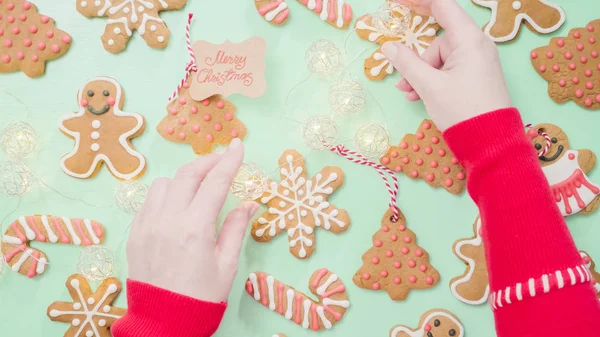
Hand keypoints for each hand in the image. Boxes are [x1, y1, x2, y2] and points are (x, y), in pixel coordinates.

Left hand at [126, 138, 258, 302]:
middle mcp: (168, 220)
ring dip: (184, 179)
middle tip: (222, 160)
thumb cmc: (201, 297)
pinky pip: (149, 201)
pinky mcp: (135, 233)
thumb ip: (236, 229)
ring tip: (198, 187)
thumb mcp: (226, 265)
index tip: (239, 146)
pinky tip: (177, 205)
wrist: (163, 322)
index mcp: (196, 228)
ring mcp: (147, 225)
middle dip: (208, 161)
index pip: (216, 182)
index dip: (230, 161)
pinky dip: (166, 195)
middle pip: (188, 174)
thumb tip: (249, 203)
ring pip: (164, 184)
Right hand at [382, 0, 512, 130]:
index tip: (397, 3)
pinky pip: (447, 70)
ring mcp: (476, 61)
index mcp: (469, 40)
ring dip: (421, 74)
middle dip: (416, 60)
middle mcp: (476, 45)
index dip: (418, 2)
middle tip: (402, 76)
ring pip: (439, 59)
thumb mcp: (428, 86)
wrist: (490, 142)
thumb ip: (407, 63)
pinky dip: (432, 80)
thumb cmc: (462, 110)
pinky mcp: (475, 76)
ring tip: (409, 94)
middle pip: (437, 40)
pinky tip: (418, 96)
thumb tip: (389, 47)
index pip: (442, 6)